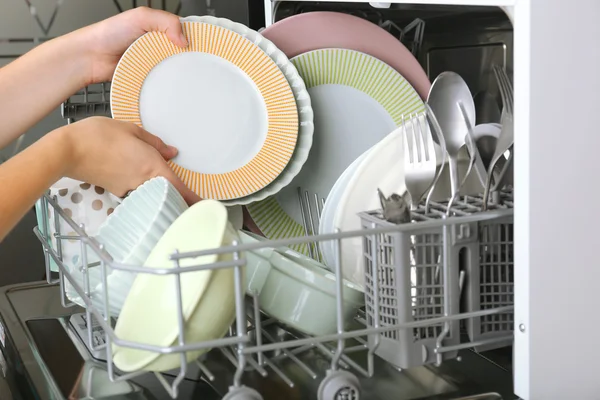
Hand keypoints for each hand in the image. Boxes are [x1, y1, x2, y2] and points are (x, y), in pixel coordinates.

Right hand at [55, 116, 199, 204]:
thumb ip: (155, 142)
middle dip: (176, 195)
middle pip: (167, 194)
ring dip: (157, 189)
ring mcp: (128, 189)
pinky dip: (139, 185)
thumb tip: (173, 152)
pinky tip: (133, 172)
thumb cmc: (98, 135)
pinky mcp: (115, 191)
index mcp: (152, 166)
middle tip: (186, 195)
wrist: (67, 150)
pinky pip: (134, 190)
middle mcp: (142, 182)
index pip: (180, 189)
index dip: (194, 199)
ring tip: (157, 179)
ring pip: (150, 193)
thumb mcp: (131, 130)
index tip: (205, 206)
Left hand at [81, 7, 186, 83]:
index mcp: (158, 28)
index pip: (183, 31)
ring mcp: (153, 62)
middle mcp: (157, 45)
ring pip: (173, 69)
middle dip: (188, 57)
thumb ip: (166, 21)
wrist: (91, 58)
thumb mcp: (140, 17)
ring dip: (177, 72)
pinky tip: (168, 82)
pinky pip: (162, 82)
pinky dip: (165, 82)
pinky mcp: (148, 78)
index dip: (193, 36)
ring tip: (182, 73)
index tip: (202, 44)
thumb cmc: (108, 34)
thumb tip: (184, 39)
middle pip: (181, 52)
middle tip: (195, 62)